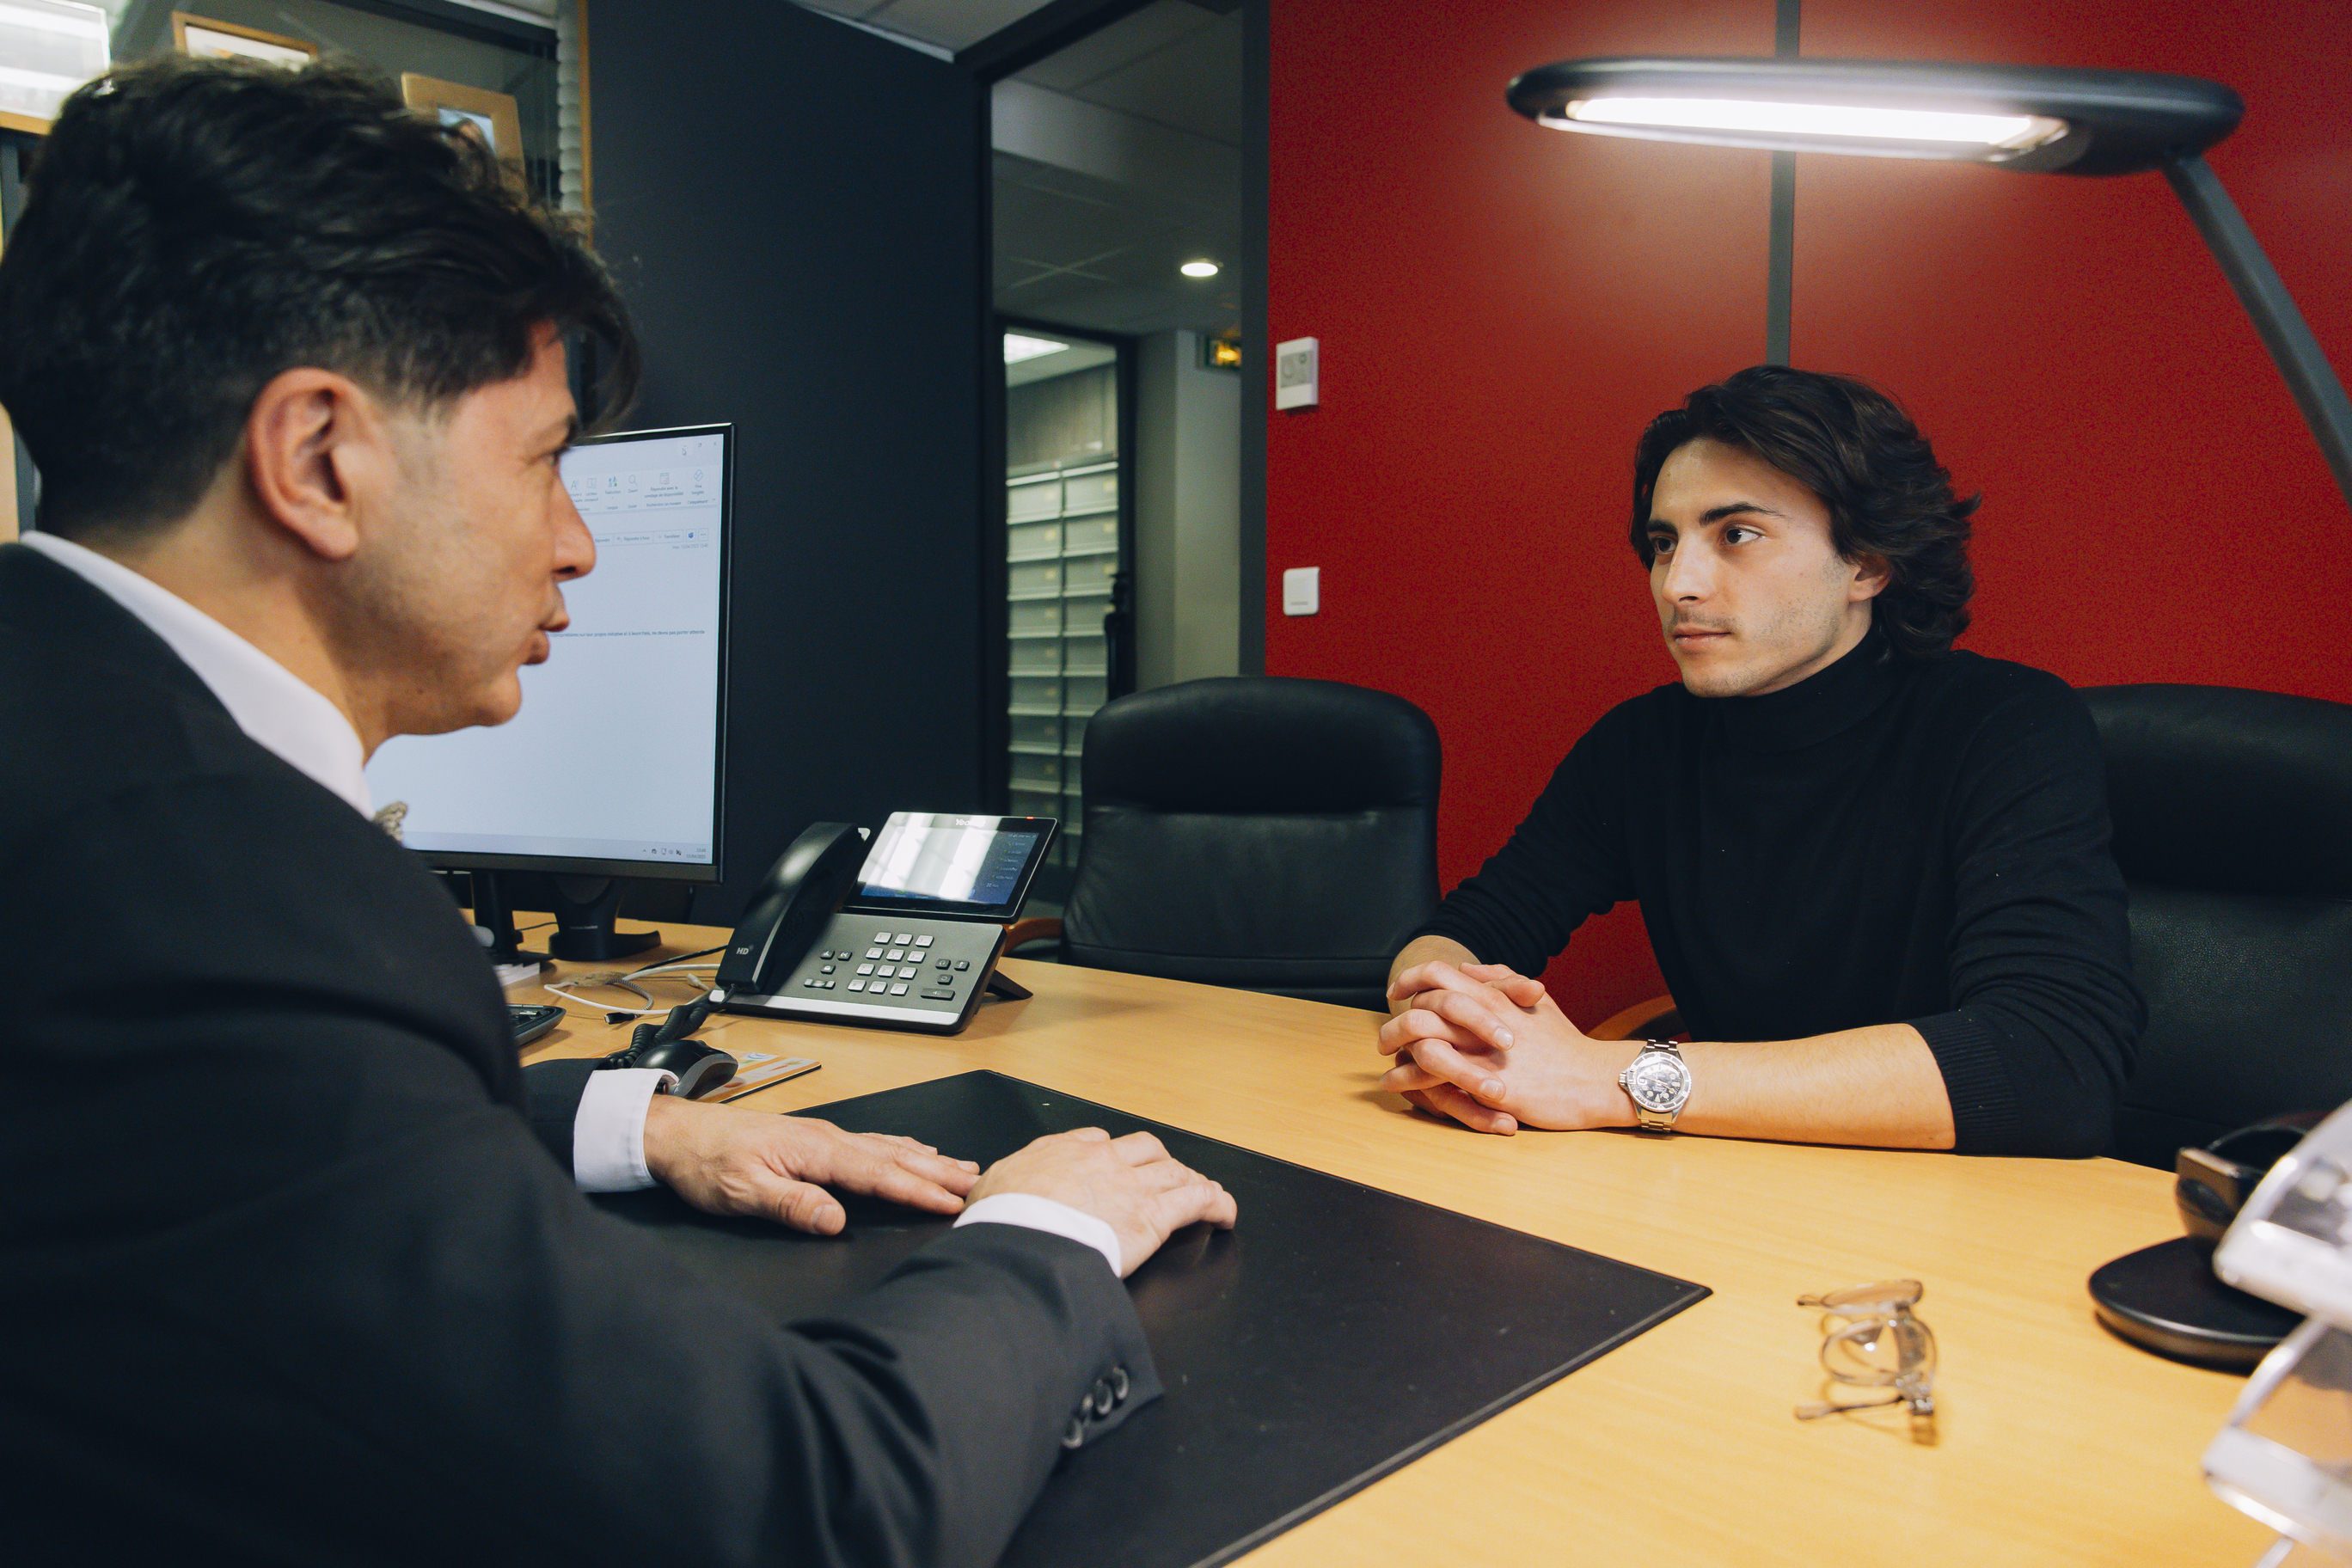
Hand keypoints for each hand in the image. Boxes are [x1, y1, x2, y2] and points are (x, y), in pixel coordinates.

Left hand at [642, 1093, 979, 1233]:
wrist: (677, 1135)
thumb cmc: (706, 1163)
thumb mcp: (741, 1193)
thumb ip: (792, 1205)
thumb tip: (835, 1220)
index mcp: (815, 1151)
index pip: (878, 1175)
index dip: (918, 1190)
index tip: (952, 1204)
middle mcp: (826, 1138)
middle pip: (894, 1157)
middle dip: (939, 1172)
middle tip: (978, 1184)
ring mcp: (823, 1136)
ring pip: (887, 1147)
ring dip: (927, 1159)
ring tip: (962, 1168)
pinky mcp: (815, 1139)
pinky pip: (871, 1141)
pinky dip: (901, 1146)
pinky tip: (912, 1148)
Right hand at [967, 1128, 1236, 1277]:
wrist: (1020, 1242)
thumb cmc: (1000, 1224)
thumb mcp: (988, 1195)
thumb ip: (1000, 1191)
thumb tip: (991, 1200)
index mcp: (1060, 1152)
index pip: (1097, 1143)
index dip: (1112, 1155)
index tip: (1116, 1166)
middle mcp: (1100, 1160)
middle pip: (1143, 1149)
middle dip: (1157, 1162)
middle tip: (1165, 1177)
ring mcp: (1130, 1184)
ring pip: (1174, 1171)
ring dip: (1190, 1181)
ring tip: (1202, 1193)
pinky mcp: (1154, 1214)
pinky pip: (1198, 1200)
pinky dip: (1216, 1204)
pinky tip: (1225, 1214)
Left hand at [1377, 961, 1637, 1133]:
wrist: (1594, 1079)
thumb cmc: (1566, 1044)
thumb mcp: (1534, 1002)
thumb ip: (1500, 980)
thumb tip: (1466, 967)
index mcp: (1492, 997)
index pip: (1437, 974)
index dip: (1410, 980)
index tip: (1396, 992)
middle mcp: (1481, 1019)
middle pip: (1420, 1009)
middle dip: (1395, 1024)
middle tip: (1385, 1039)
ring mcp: (1480, 1052)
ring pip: (1420, 1044)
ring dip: (1396, 1057)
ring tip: (1387, 1069)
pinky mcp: (1484, 1085)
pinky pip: (1434, 1081)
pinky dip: (1410, 1083)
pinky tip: (1401, 1088)